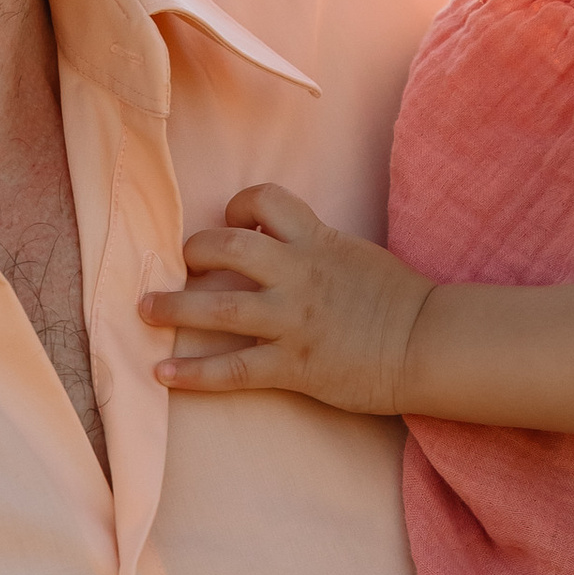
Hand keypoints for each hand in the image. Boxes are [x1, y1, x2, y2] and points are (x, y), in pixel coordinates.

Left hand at [143, 185, 431, 414]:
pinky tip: (163, 373)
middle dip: (194, 252)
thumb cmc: (400, 300)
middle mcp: (298, 274)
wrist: (427, 343)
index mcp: (317, 240)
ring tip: (146, 309)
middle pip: (226, 247)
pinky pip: (233, 369)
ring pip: (217, 306)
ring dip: (173, 306)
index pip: (264, 201)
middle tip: (183, 265)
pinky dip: (193, 373)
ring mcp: (293, 321)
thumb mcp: (357, 254)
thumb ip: (317, 246)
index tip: (230, 221)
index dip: (238, 207)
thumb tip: (284, 244)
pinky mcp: (294, 365)